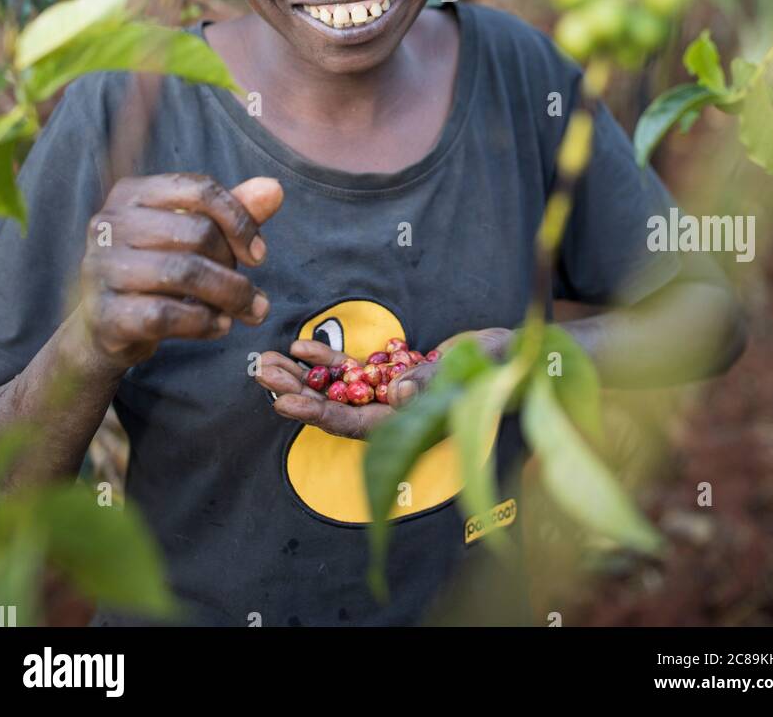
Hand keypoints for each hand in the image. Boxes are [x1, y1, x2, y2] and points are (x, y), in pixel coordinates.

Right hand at [79, 173, 283, 371]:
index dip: (240, 221)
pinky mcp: (105, 313)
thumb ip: (232, 212)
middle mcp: (110, 224)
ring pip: (185, 274)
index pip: (200, 189)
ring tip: (246, 310)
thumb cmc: (155, 270)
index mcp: (132, 192)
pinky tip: (218, 326)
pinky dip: (204, 323)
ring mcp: (102, 268)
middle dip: (234, 266)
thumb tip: (274, 189)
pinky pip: (166, 315)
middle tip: (247, 291)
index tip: (259, 254)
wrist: (104, 326)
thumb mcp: (191, 235)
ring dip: (229, 296)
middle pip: (197, 233)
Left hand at [255, 327, 511, 441]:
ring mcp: (389, 394)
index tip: (284, 402)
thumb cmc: (497, 372)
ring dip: (302, 374)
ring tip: (268, 360)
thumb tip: (396, 393)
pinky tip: (301, 345)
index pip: (353, 424)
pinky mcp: (392, 373)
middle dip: (296, 391)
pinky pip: (352, 368)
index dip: (317, 414)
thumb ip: (432, 385)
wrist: (512, 359)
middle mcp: (392, 415)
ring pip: (336, 387)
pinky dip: (328, 358)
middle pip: (334, 407)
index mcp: (408, 426)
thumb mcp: (468, 376)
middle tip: (261, 374)